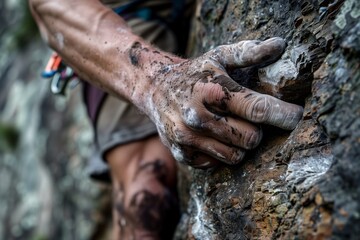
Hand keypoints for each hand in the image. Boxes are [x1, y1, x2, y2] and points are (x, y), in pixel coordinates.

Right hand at [145, 38, 302, 167]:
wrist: (155, 88)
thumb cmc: (194, 73)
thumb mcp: (219, 56)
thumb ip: (249, 52)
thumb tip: (280, 44)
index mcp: (212, 91)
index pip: (258, 109)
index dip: (284, 115)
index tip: (298, 116)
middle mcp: (197, 117)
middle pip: (250, 138)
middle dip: (257, 130)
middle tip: (250, 119)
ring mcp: (188, 139)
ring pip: (236, 156)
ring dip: (241, 144)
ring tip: (234, 128)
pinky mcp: (181, 154)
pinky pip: (217, 163)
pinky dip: (222, 152)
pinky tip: (215, 136)